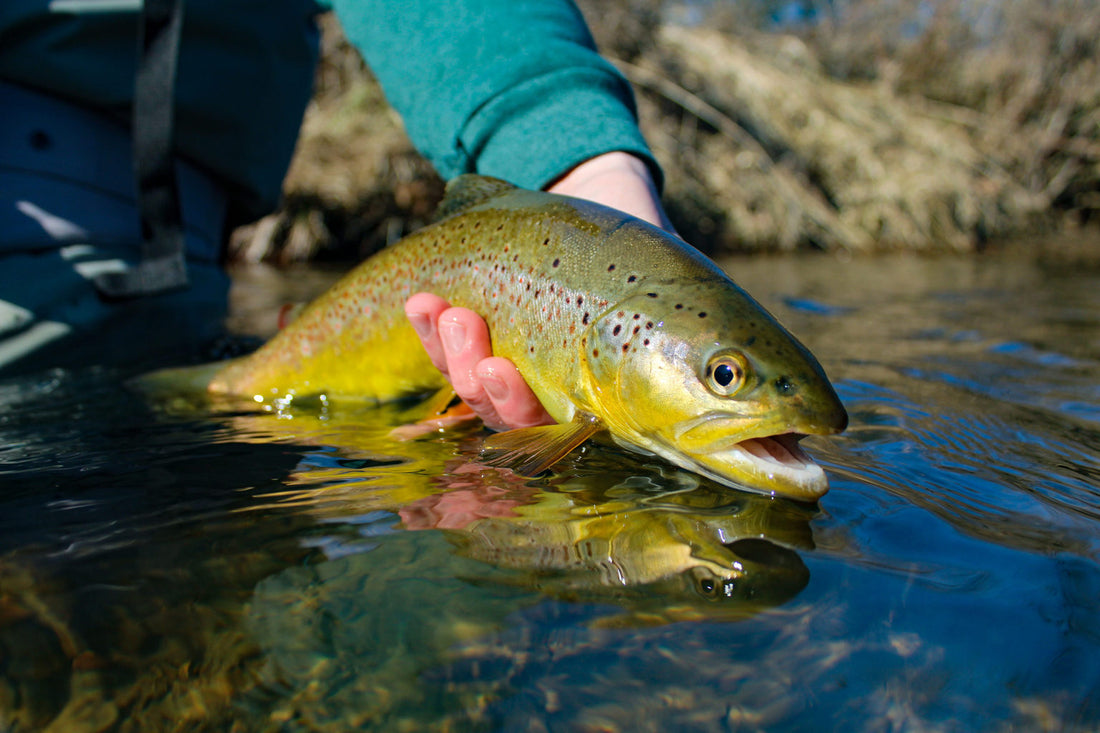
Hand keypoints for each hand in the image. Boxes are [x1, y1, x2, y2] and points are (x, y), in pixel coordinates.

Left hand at [406, 152, 673, 430]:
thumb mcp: (662, 294)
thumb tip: (704, 331)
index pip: (554, 432)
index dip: (519, 411)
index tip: (496, 369)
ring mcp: (513, 379)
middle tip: (469, 328)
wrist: (615, 237)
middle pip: (505, 414)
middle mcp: (551, 405)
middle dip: (480, 377)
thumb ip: (666, 314)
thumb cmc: (648, 275)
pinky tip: (420, 303)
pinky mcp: (481, 353)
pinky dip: (430, 331)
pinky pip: (449, 358)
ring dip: (452, 352)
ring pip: (472, 388)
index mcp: (598, 406)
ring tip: (442, 308)